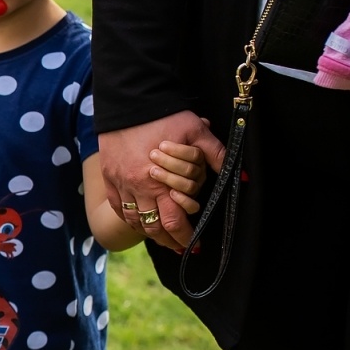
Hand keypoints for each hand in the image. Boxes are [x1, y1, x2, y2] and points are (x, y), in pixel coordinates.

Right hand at [99, 111, 225, 251]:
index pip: (174, 221)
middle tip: (181, 248)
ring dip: (150, 233)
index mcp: (160, 182)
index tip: (194, 245)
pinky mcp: (109, 177)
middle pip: (153, 228)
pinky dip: (129, 218)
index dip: (185, 237)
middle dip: (169, 241)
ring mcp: (121, 184)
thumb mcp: (197, 132)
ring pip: (135, 221)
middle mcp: (139, 188)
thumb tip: (240, 176)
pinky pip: (118, 207)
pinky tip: (139, 221)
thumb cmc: (164, 116)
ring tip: (162, 238)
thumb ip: (218, 156)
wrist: (128, 102)